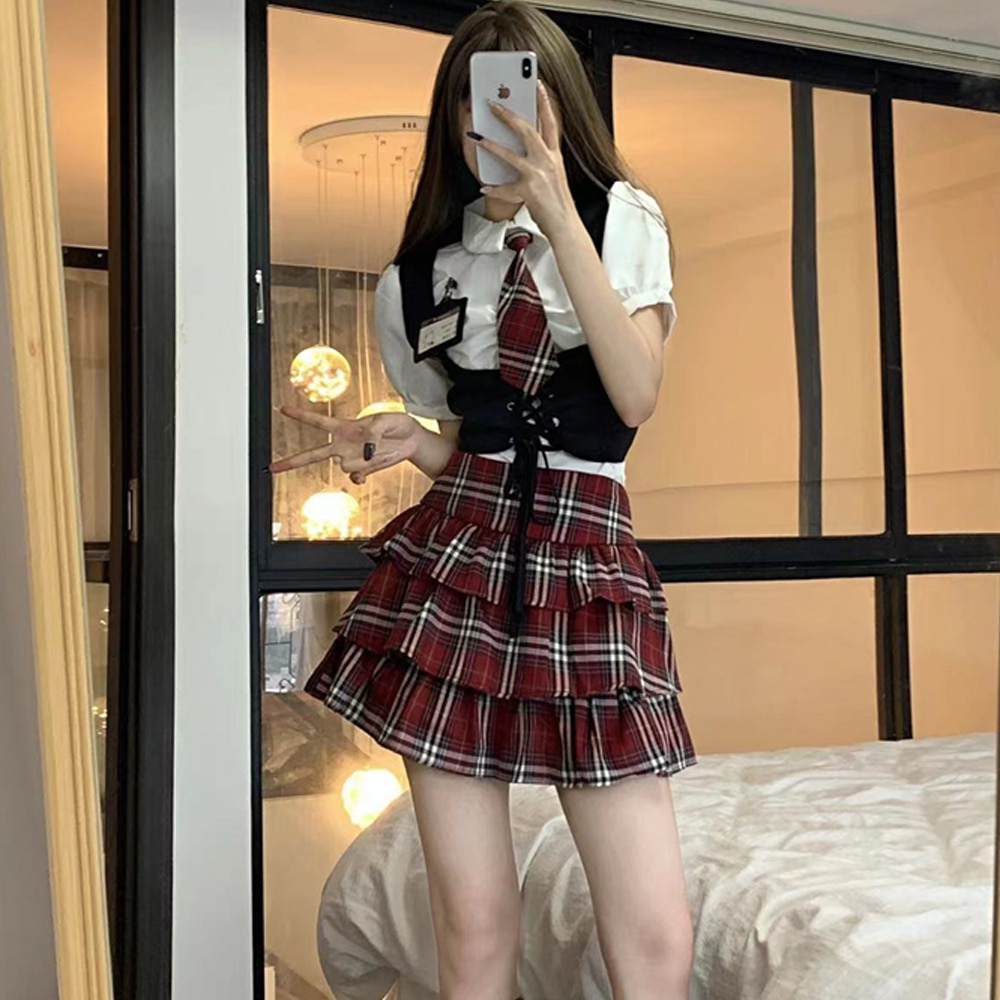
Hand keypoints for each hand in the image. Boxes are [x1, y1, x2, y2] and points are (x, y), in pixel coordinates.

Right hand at [270, 406, 418, 483]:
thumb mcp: (387, 419)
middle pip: (312, 455)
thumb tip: (365, 449)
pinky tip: (366, 473)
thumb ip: (374, 431)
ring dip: (358, 460)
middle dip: (292, 461)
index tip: (283, 409)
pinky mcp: (363, 470)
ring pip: (343, 465)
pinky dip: (358, 477)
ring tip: (377, 450)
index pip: (318, 421)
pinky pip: (353, 477)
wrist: (412, 442)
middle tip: (272, 467)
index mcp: (345, 427)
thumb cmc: (398, 424)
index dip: (301, 415)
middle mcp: (344, 444)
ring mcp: (352, 458)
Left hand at [467, 81, 578, 239]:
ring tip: (476, 137)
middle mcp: (548, 161)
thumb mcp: (555, 177)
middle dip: (509, 114)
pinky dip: (494, 189)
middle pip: (528, 130)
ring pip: (510, 154)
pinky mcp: (528, 190)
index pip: (551, 123)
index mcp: (555, 157)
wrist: (565, 225)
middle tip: (493, 103)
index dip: (544, 102)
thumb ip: (542, 162)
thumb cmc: (558, 204)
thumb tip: (526, 153)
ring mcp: (538, 174)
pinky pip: (505, 188)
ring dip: (490, 144)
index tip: (538, 85)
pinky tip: (484, 188)